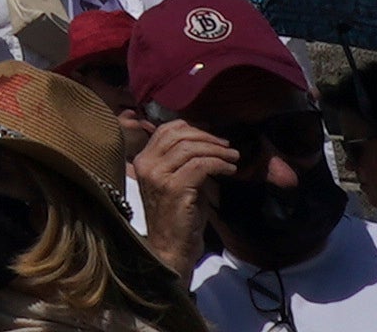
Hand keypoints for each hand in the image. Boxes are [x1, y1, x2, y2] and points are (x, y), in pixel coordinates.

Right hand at [135, 116, 237, 260]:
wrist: (171, 248)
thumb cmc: (177, 218)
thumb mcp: (175, 183)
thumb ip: (183, 163)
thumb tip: (207, 144)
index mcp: (143, 161)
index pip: (166, 130)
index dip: (192, 128)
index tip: (212, 136)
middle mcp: (146, 164)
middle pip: (179, 135)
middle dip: (207, 137)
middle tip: (227, 146)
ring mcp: (158, 176)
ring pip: (190, 148)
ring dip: (217, 150)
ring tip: (233, 156)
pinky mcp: (174, 188)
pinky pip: (200, 165)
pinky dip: (219, 163)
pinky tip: (230, 169)